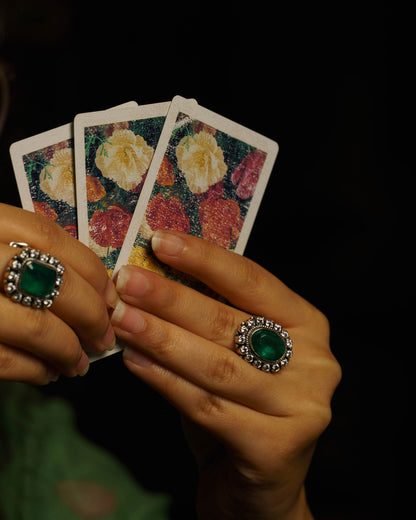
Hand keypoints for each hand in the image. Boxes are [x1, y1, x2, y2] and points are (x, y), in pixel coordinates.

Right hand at [0, 203, 117, 383]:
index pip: (51, 239)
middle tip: (105, 335)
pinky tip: (47, 373)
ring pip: (36, 328)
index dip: (90, 269)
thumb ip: (23, 252)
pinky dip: (36, 371)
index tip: (110, 293)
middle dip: (92, 316)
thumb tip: (91, 287)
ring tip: (79, 363)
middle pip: (55, 285)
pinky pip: (6, 360)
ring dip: (69, 351)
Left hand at [111, 230, 340, 519]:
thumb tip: (155, 273)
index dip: (205, 259)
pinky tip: (133, 362)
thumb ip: (212, 317)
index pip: (253, 281)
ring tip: (121, 318)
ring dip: (162, 338)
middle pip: (231, 323)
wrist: (258, 485)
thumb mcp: (236, 352)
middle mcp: (316, 362)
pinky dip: (165, 382)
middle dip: (173, 299)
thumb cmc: (243, 405)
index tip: (160, 241)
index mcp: (308, 325)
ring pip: (216, 365)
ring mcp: (302, 407)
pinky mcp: (279, 448)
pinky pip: (208, 407)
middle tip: (126, 281)